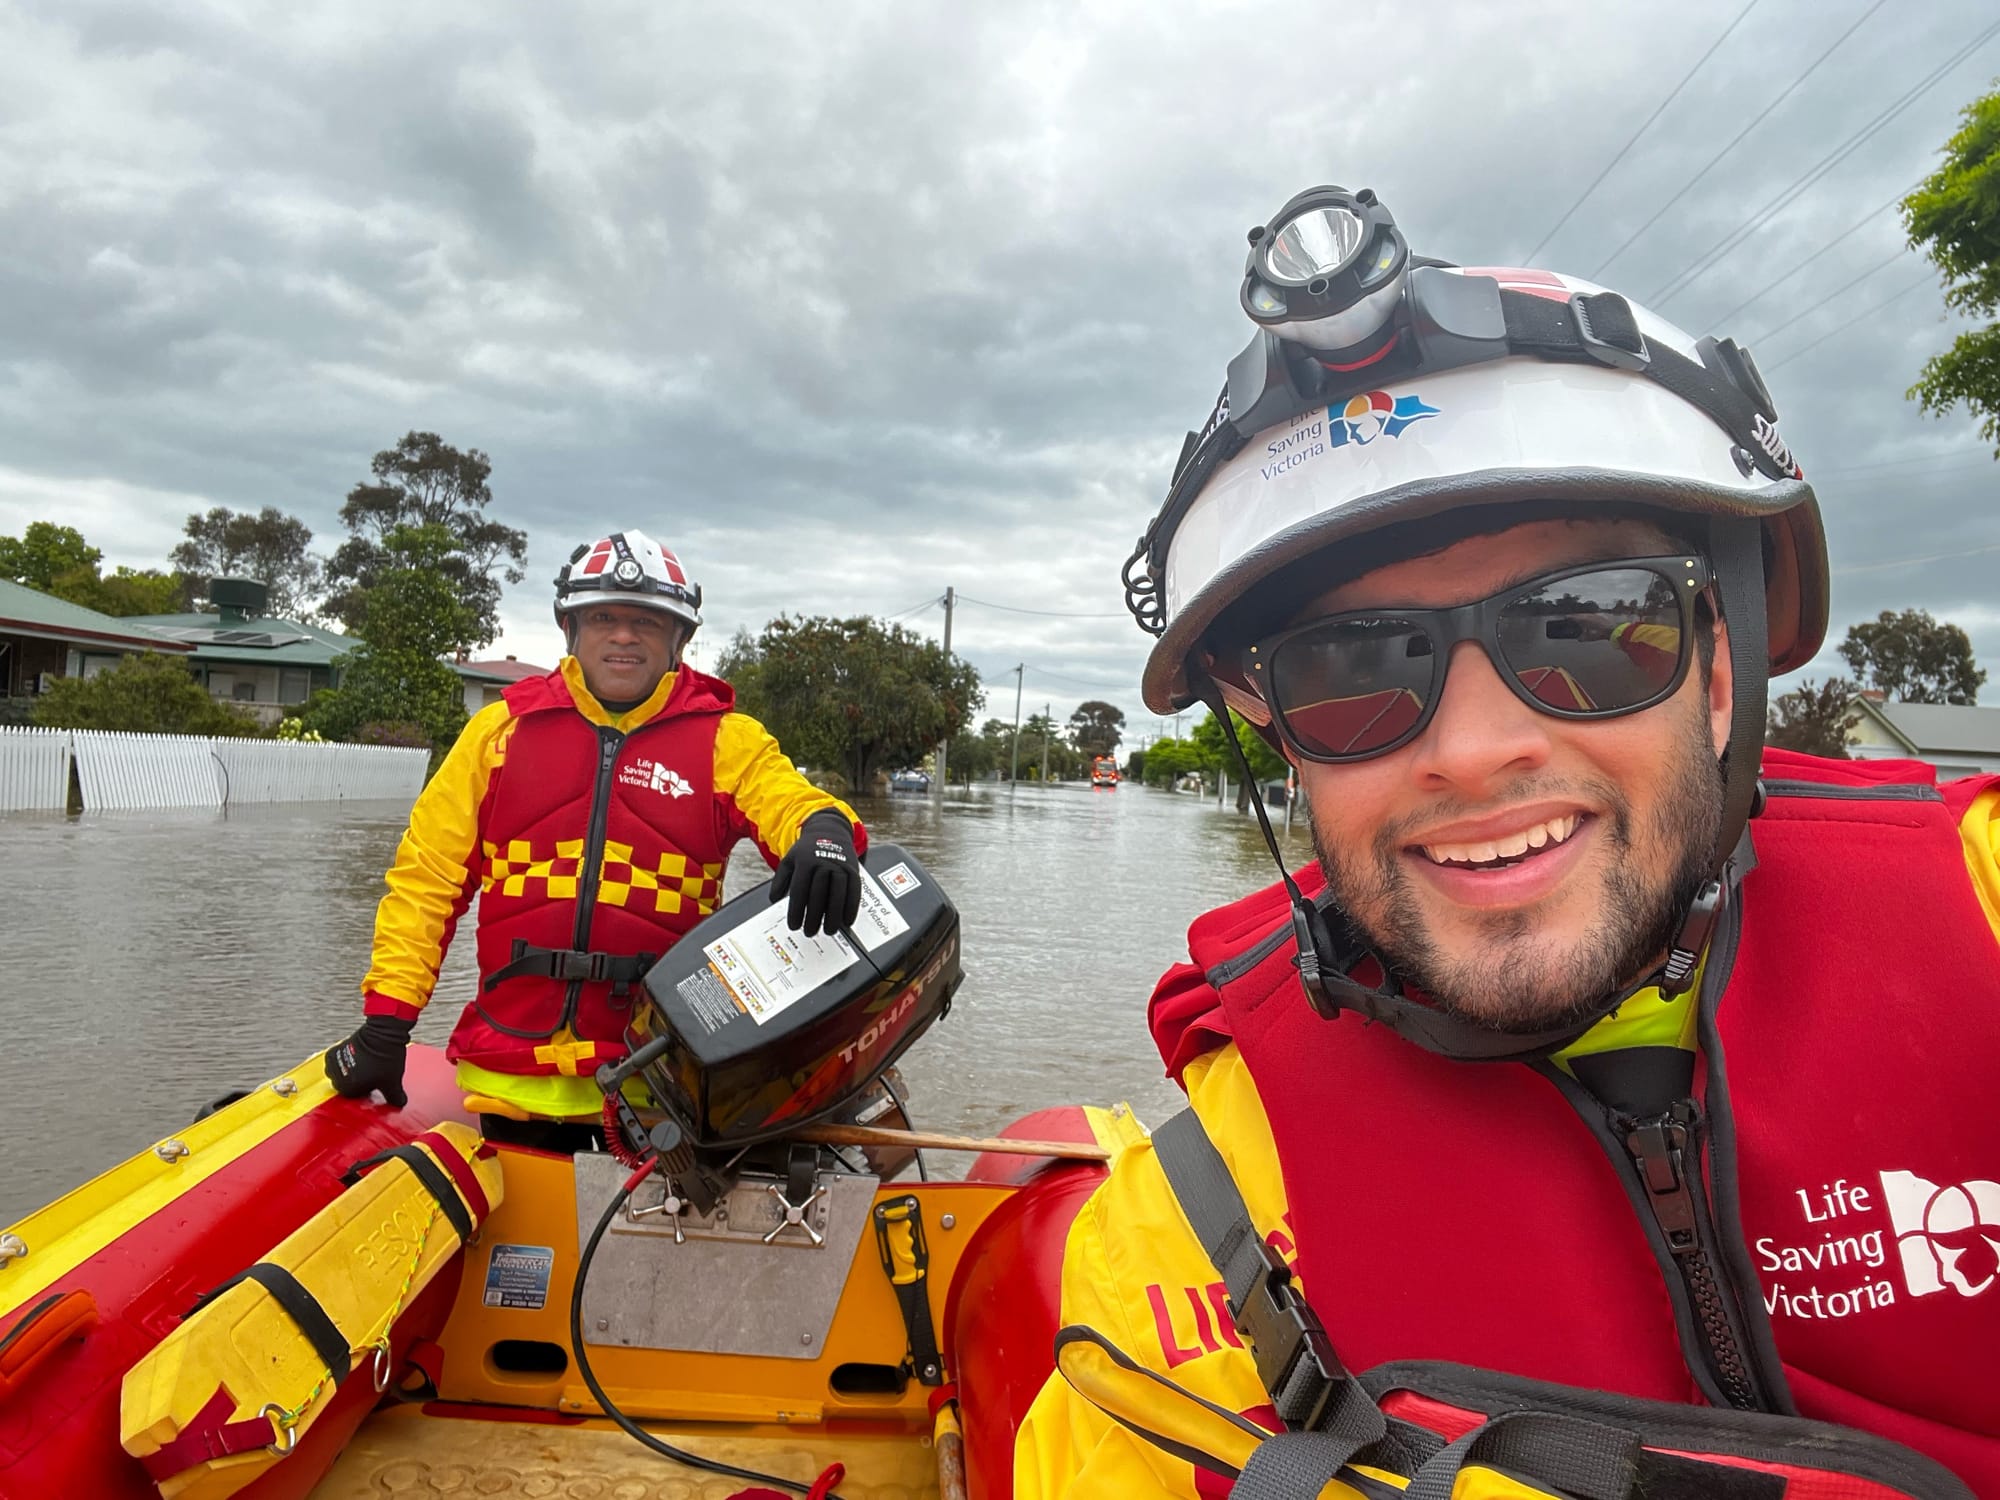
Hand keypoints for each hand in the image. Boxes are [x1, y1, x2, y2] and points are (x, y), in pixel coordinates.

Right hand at [325, 1015, 414, 1106]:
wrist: (382, 1032)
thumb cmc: (386, 1058)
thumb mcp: (393, 1081)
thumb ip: (395, 1097)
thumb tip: (400, 1103)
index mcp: (348, 1088)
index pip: (353, 1096)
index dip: (366, 1090)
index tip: (375, 1082)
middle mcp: (336, 1077)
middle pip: (345, 1085)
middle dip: (357, 1081)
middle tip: (371, 1073)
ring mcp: (333, 1064)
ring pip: (339, 1074)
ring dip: (349, 1071)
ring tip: (365, 1064)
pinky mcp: (333, 1051)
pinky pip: (335, 1063)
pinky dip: (344, 1062)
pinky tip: (357, 1058)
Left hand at [771, 809, 861, 938]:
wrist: (829, 831)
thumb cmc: (807, 851)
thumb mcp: (789, 860)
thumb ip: (780, 880)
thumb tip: (774, 900)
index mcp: (805, 861)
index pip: (800, 890)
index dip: (797, 910)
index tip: (794, 926)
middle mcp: (823, 862)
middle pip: (819, 894)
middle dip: (814, 917)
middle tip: (810, 932)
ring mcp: (840, 865)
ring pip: (838, 893)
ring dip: (834, 915)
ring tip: (829, 931)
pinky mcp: (853, 869)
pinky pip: (854, 890)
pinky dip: (852, 907)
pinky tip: (847, 921)